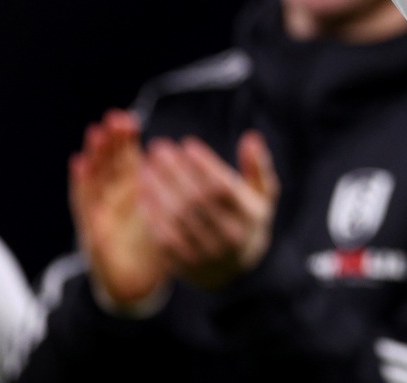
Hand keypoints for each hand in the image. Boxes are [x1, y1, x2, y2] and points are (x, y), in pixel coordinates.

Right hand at [69, 109, 170, 310]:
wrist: (133, 287)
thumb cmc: (157, 248)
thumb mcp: (174, 217)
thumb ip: (182, 193)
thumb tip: (203, 168)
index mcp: (134, 195)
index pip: (129, 162)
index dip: (126, 142)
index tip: (127, 118)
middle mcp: (115, 202)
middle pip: (111, 166)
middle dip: (111, 141)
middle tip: (113, 116)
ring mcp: (102, 214)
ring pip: (96, 178)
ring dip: (95, 154)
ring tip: (96, 131)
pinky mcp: (92, 230)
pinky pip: (84, 203)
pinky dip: (80, 182)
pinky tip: (78, 163)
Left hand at [139, 130, 279, 291]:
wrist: (237, 269)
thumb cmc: (247, 219)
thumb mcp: (263, 194)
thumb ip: (258, 166)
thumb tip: (250, 138)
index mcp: (249, 216)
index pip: (223, 187)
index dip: (204, 164)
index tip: (186, 143)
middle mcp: (228, 235)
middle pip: (196, 199)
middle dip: (175, 170)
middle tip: (159, 148)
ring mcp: (205, 251)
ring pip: (177, 217)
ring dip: (158, 188)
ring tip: (146, 166)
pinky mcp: (184, 264)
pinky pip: (164, 237)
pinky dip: (152, 214)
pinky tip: (143, 193)